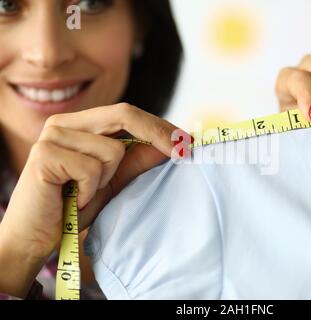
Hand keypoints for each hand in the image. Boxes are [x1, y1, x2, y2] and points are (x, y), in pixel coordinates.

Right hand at [0, 103, 189, 296]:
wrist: (35, 237)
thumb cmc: (73, 207)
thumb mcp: (112, 182)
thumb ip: (136, 161)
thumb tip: (170, 145)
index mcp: (79, 124)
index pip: (127, 113)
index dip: (159, 125)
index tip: (187, 141)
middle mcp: (64, 123)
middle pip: (124, 114)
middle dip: (159, 134)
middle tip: (184, 151)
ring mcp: (52, 135)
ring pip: (113, 149)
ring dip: (107, 179)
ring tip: (85, 193)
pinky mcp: (45, 154)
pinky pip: (92, 169)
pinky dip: (90, 191)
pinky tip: (72, 199)